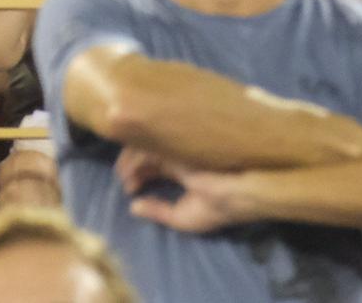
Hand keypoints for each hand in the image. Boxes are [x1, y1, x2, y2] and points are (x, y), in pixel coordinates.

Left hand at [115, 148, 249, 234]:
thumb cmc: (216, 208)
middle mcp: (178, 155)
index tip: (130, 190)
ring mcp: (177, 148)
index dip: (139, 173)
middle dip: (129, 165)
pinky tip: (129, 172)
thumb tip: (133, 208)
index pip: (155, 164)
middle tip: (123, 182)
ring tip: (124, 179)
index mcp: (182, 169)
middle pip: (146, 152)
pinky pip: (150, 145)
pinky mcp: (177, 143)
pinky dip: (135, 158)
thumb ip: (158, 211)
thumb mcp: (182, 217)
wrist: (238, 194)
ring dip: (129, 161)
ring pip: (145, 146)